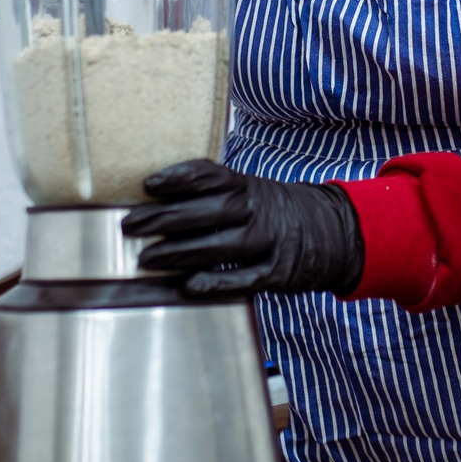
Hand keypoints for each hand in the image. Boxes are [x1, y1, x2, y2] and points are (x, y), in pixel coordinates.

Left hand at [124, 160, 365, 296]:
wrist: (330, 231)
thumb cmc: (270, 211)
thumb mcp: (248, 191)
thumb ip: (211, 194)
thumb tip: (154, 199)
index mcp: (247, 186)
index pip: (211, 175)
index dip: (178, 177)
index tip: (148, 185)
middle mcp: (258, 210)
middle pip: (209, 211)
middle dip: (165, 218)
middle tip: (130, 225)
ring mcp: (270, 241)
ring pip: (222, 246)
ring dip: (181, 252)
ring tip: (146, 259)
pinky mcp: (278, 272)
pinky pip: (245, 278)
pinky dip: (217, 282)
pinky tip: (189, 285)